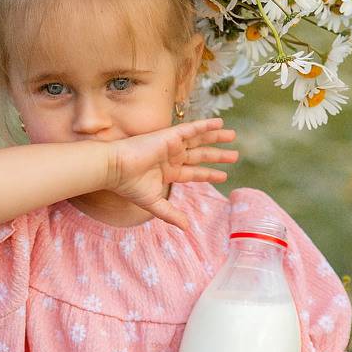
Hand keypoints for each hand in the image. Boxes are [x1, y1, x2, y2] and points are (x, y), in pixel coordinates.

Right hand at [104, 117, 237, 229]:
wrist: (116, 169)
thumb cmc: (130, 185)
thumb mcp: (154, 203)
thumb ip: (171, 214)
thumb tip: (186, 228)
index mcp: (168, 172)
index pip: (194, 173)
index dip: (209, 174)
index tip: (224, 176)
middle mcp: (172, 157)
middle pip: (200, 155)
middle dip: (218, 155)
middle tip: (235, 156)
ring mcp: (172, 145)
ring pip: (199, 140)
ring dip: (216, 138)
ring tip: (233, 136)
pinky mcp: (170, 135)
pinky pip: (192, 128)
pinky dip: (206, 125)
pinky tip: (220, 123)